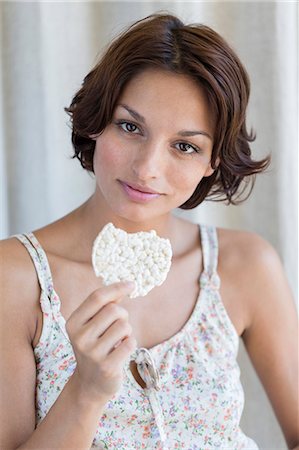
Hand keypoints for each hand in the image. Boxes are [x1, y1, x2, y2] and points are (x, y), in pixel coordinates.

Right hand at [66, 281, 135, 403]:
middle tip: (118, 327)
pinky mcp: (107, 367)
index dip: (117, 288)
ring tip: (118, 341)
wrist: (90, 384)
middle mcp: (79, 337)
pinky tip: (121, 352)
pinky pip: (130, 343)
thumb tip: (126, 285)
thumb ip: (105, 305)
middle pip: (114, 310)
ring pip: (124, 326)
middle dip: (123, 315)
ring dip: (127, 331)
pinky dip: (131, 344)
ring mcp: (92, 354)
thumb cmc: (95, 347)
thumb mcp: (92, 325)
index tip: (131, 284)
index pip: (97, 297)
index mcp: (73, 323)